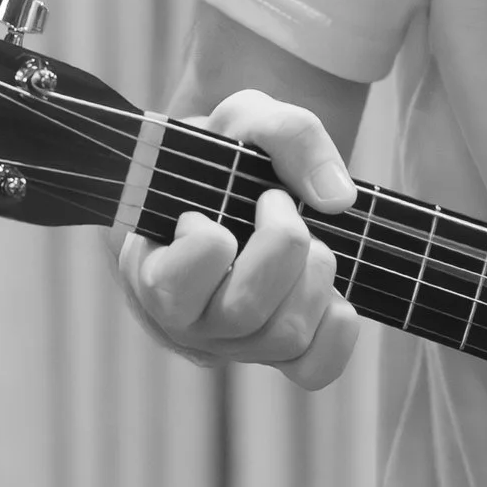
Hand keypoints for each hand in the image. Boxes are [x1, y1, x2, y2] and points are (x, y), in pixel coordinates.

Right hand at [113, 91, 360, 393]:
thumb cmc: (227, 155)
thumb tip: (337, 199)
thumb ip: (288, 135)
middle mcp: (185, 322)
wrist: (245, 179)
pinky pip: (315, 369)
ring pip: (283, 338)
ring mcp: (232, 346)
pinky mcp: (276, 356)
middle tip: (277, 202)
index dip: (207, 241)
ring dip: (314, 275)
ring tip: (305, 237)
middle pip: (242, 313)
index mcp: (149, 268)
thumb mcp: (246, 116)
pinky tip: (333, 288)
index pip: (170, 286)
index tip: (211, 206)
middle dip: (282, 244)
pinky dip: (338, 327)